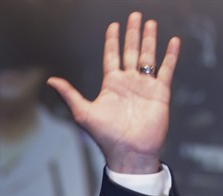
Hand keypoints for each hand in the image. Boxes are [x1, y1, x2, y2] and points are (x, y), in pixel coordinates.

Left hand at [48, 11, 180, 173]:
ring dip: (149, 40)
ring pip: (147, 56)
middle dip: (132, 34)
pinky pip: (166, 69)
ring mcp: (145, 86)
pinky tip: (172, 42)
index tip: (113, 26)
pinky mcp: (160, 92)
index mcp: (111, 85)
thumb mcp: (83, 112)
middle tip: (134, 16)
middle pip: (130, 52)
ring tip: (151, 23)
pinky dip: (170, 55)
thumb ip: (69, 94)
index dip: (112, 41)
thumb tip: (50, 80)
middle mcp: (128, 83)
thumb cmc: (105, 136)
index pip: (111, 56)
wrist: (129, 151)